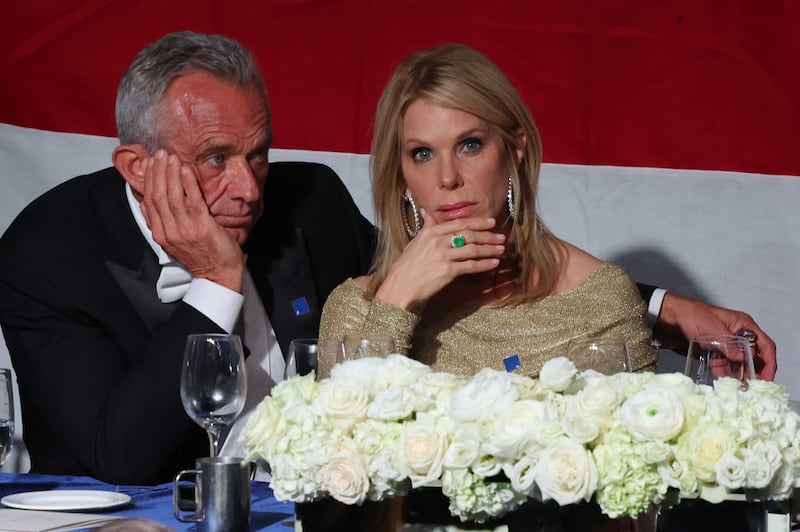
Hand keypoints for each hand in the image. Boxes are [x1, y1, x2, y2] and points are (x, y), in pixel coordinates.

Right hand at [140, 150, 244, 291]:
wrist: (218, 275)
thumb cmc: (201, 256)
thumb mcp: (173, 240)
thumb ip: (160, 222)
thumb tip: (145, 204)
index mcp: (161, 234)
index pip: (149, 201)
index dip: (150, 180)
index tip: (151, 163)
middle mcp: (169, 231)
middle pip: (158, 195)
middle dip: (158, 172)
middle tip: (160, 153)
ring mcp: (184, 229)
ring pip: (172, 196)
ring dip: (171, 174)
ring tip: (171, 157)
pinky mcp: (201, 227)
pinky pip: (192, 201)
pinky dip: (188, 183)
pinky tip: (186, 170)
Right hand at [374, 210, 505, 308]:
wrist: (400, 286)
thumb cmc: (407, 266)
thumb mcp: (415, 242)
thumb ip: (426, 227)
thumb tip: (427, 212)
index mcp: (431, 233)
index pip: (459, 223)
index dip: (478, 222)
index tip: (491, 222)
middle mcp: (438, 242)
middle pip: (469, 235)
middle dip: (488, 235)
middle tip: (501, 237)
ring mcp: (443, 256)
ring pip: (472, 249)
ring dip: (489, 249)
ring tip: (501, 249)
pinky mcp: (447, 272)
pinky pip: (470, 266)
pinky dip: (484, 264)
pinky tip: (493, 263)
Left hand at [654, 293, 776, 379]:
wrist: (666, 317)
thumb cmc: (689, 315)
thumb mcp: (712, 328)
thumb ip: (728, 344)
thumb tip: (742, 359)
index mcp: (742, 325)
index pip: (764, 344)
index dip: (769, 362)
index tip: (767, 378)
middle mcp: (736, 335)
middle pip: (753, 357)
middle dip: (755, 372)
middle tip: (753, 388)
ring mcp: (723, 345)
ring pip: (738, 364)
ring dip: (739, 376)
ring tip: (740, 390)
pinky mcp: (711, 352)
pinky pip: (722, 366)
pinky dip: (724, 374)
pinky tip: (725, 383)